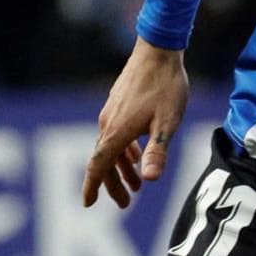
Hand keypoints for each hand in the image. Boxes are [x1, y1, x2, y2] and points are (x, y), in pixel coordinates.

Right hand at [84, 37, 189, 209]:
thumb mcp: (167, 123)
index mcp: (117, 131)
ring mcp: (111, 113)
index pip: (98, 165)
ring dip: (121, 168)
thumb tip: (149, 179)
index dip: (92, 186)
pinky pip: (114, 134)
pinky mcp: (117, 105)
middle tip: (125, 203)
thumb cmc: (166, 87)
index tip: (87, 204)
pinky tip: (136, 155)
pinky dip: (123, 150)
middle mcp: (108, 123)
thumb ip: (157, 151)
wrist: (158, 51)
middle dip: (113, 184)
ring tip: (137, 185)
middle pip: (104, 161)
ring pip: (110, 148)